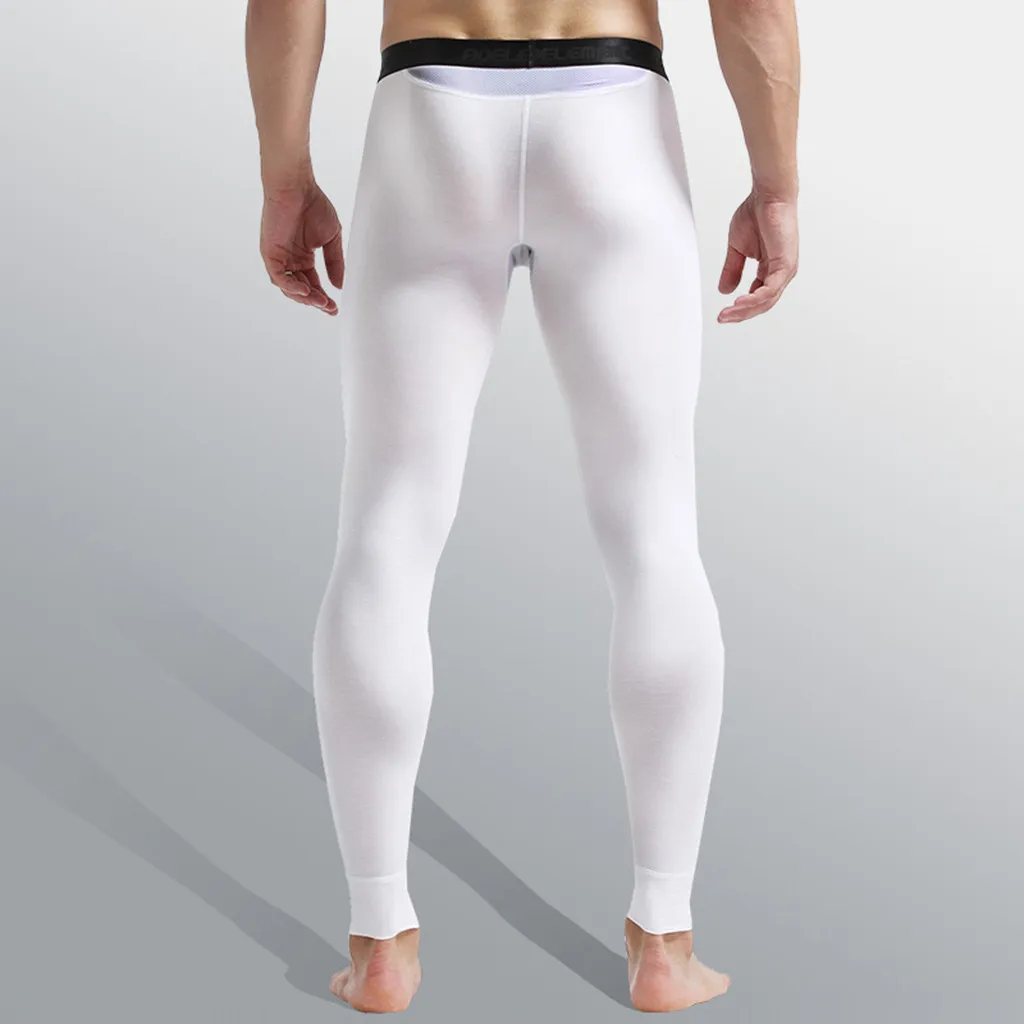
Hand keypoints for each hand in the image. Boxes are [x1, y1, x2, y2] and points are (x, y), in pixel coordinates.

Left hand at [260, 181, 344, 314]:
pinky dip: (291, 286)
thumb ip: (335, 262)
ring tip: (320, 301)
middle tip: (329, 308)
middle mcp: (290, 259)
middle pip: (301, 289)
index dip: (323, 297)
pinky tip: (305, 290)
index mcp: (303, 256)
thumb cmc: (313, 204)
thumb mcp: (331, 238)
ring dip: (305, 297)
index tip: (335, 307)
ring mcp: (279, 257)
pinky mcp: (270, 253)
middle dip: (316, 301)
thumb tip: (339, 285)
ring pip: (289, 287)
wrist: (296, 186)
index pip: (312, 284)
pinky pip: (279, 277)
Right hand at [717, 191, 797, 323]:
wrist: (768, 196)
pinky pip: (770, 290)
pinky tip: (740, 302)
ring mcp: (785, 270)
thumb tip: (724, 290)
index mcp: (771, 270)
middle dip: (740, 314)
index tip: (723, 313)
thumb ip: (732, 270)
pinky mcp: (786, 265)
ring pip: (766, 301)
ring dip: (745, 309)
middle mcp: (780, 273)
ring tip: (728, 313)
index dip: (740, 308)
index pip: (757, 298)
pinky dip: (755, 299)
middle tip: (722, 318)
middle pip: (762, 304)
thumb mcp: (737, 249)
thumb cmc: (757, 214)